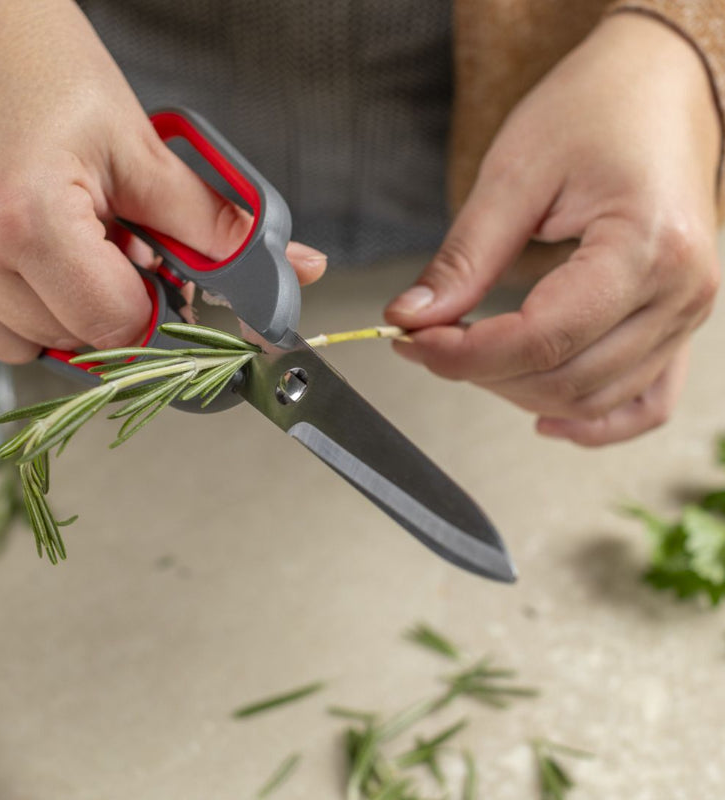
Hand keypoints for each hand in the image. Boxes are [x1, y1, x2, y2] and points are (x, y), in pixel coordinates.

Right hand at [0, 0, 325, 363]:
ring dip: (73, 310)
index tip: (166, 280)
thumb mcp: (138, 144)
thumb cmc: (39, 60)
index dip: (156, 310)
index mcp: (26, 218)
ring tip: (77, 242)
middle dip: (118, 307)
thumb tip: (293, 265)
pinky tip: (40, 257)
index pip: (117, 325)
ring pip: (34, 343)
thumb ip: (212, 222)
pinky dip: (30, 311)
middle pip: (79, 339)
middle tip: (125, 249)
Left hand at [385, 13, 720, 445]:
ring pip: (593, 399)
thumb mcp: (516, 174)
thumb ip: (464, 258)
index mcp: (647, 247)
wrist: (658, 88)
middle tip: (427, 341)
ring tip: (470, 357)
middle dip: (481, 373)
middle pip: (565, 379)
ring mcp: (686, 316)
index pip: (542, 339)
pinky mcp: (677, 325)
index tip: (411, 341)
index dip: (465, 355)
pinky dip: (591, 421)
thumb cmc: (597, 110)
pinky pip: (643, 404)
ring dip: (520, 393)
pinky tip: (544, 416)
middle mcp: (681, 293)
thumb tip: (412, 318)